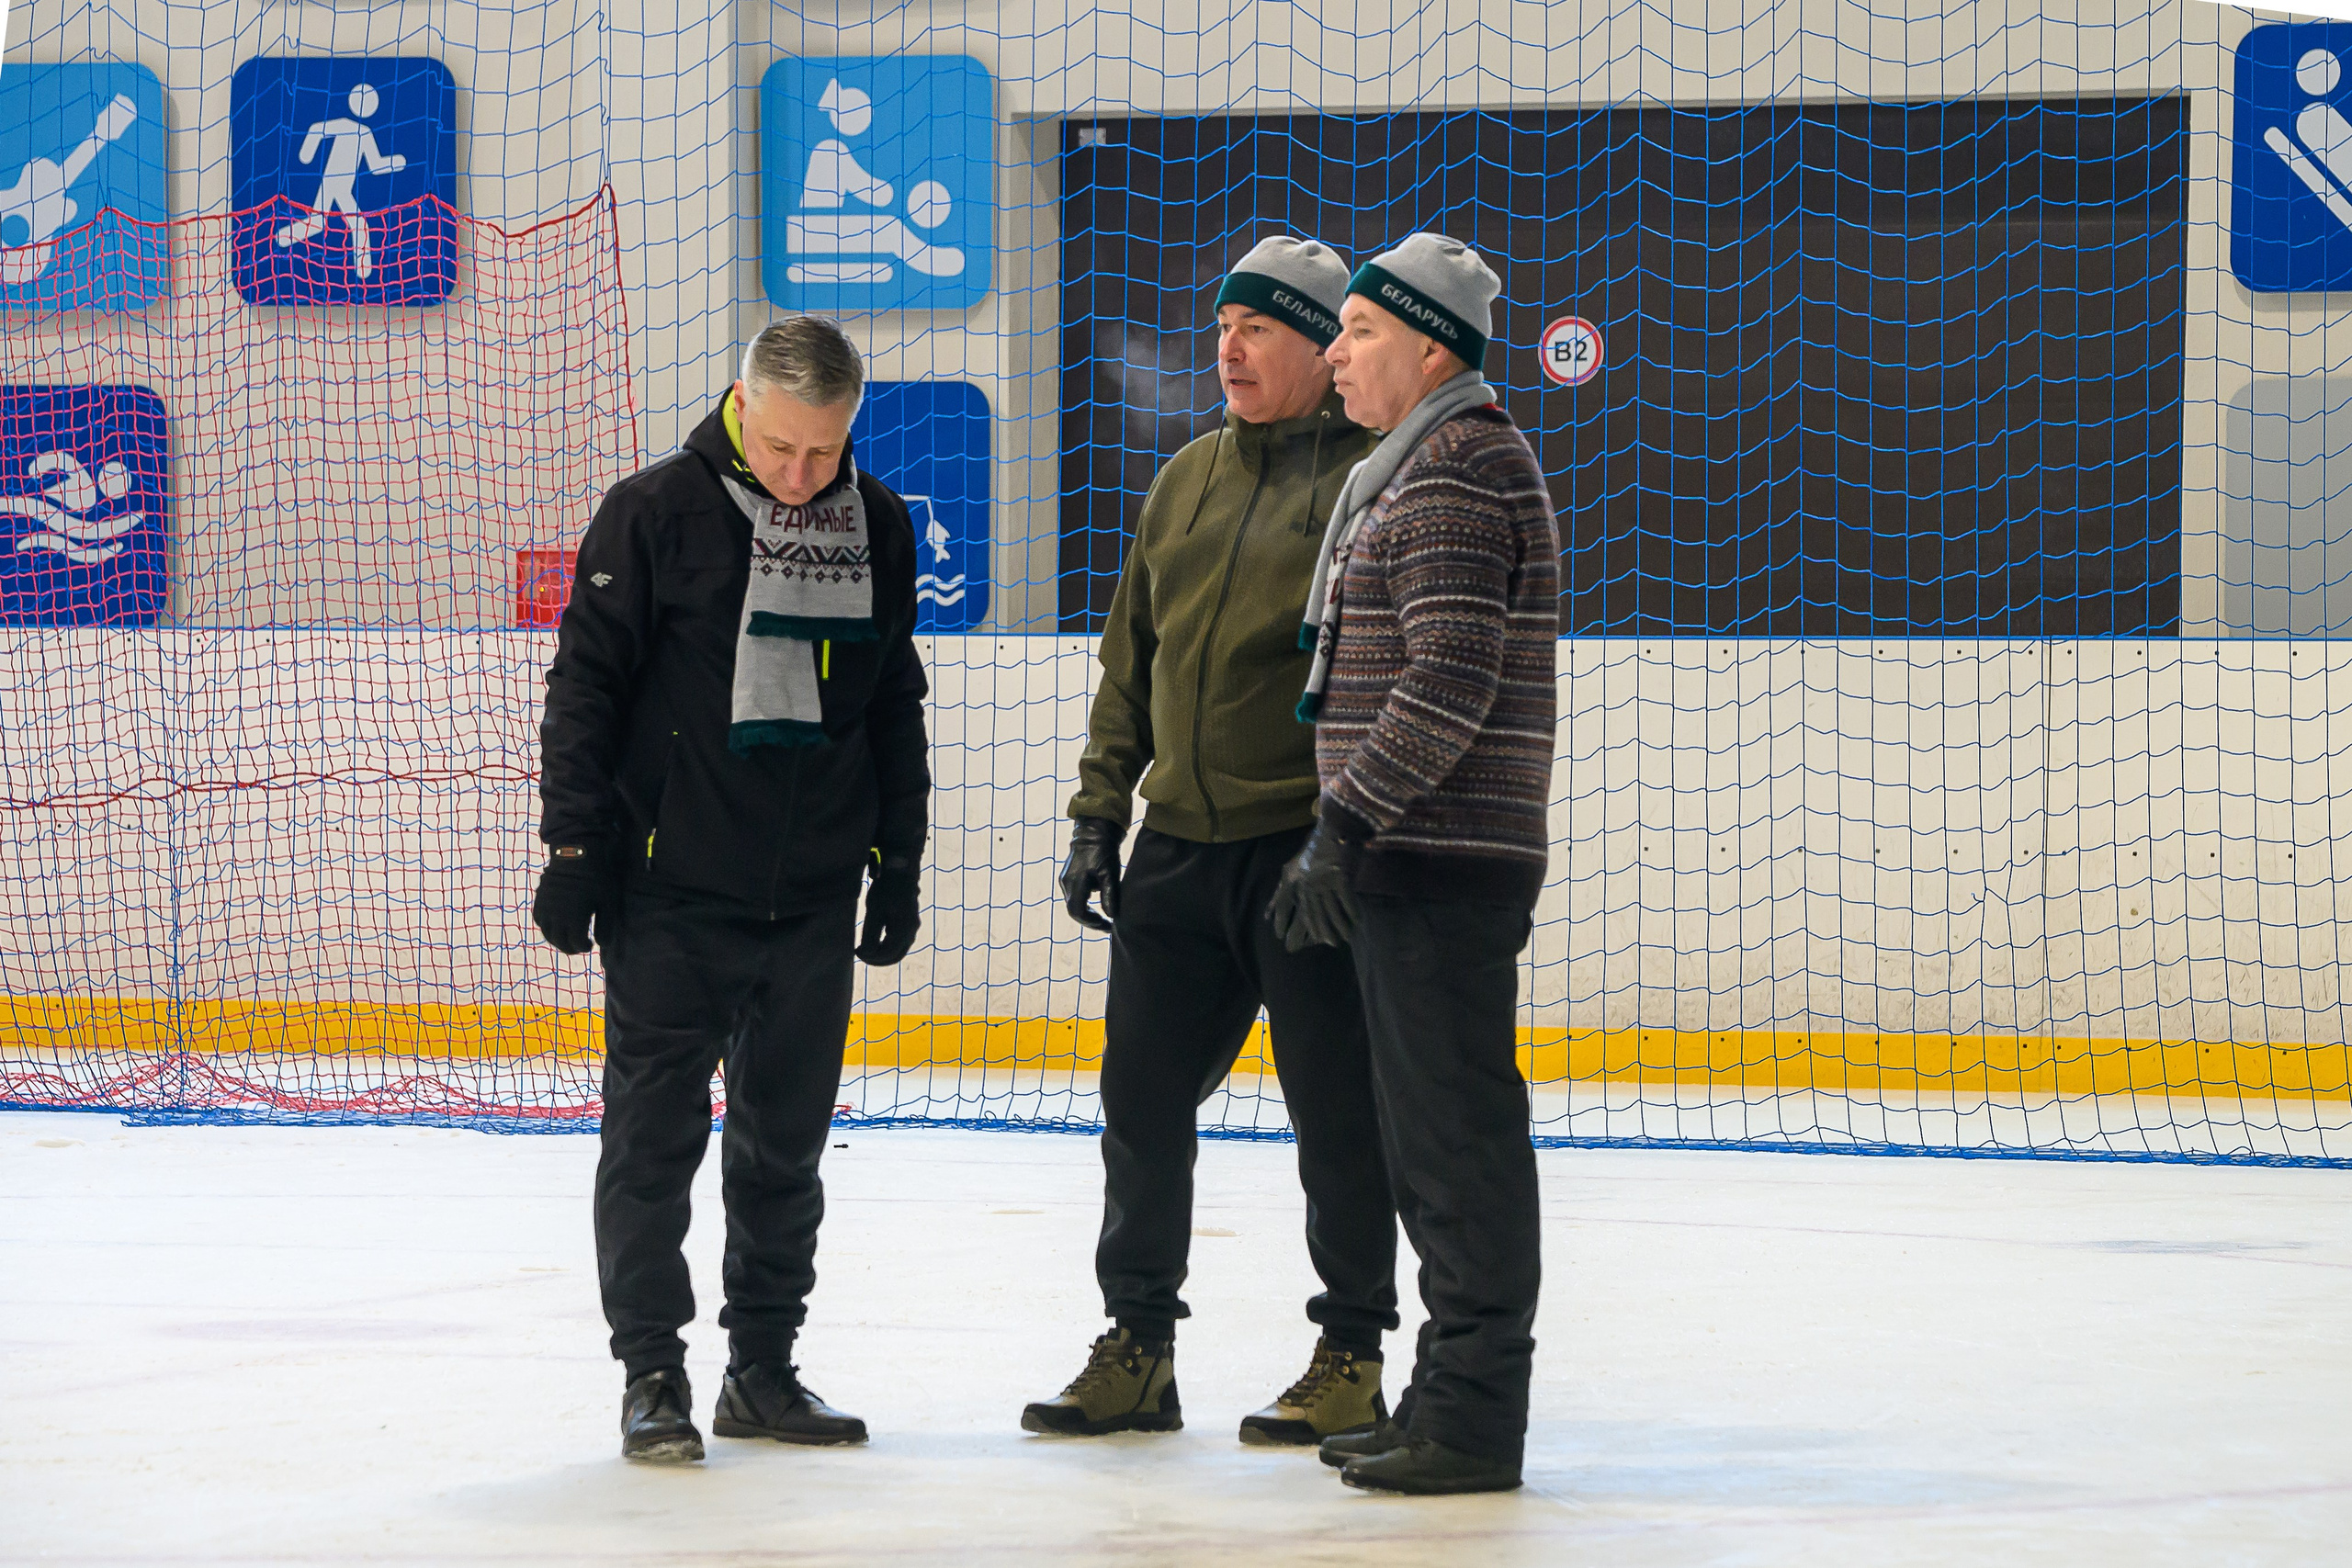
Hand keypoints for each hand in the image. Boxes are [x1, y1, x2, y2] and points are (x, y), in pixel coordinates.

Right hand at [532, 843, 621, 954]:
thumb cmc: (597, 878)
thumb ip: (605, 926)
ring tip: (568, 939)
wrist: (576, 854)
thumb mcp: (608, 902)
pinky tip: (556, 926)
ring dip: (557, 940)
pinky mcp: (540, 898)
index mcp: (574, 917)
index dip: (584, 947)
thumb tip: (602, 945)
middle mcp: (556, 915)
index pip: (575, 943)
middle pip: (560, 942)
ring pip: (547, 933)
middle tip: (580, 946)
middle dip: (571, 947)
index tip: (590, 945)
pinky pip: (539, 919)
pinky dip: (546, 927)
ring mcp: (546, 907)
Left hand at [856, 855, 921, 965]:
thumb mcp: (874, 911)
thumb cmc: (885, 890)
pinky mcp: (909, 923)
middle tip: (860, 955)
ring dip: (882, 954)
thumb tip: (865, 954)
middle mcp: (911, 930)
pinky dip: (887, 947)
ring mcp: (912, 927)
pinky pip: (899, 943)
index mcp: (904, 929)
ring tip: (866, 950)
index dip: (870, 957)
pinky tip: (874, 942)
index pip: (887, 954)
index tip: (856, 951)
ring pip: (898, 951)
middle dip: (877, 959)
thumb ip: (870, 935)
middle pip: (895, 956)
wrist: (900, 872)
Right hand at [1060, 817, 1124, 931]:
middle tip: (1106, 926)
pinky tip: (1098, 907)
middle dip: (1090, 920)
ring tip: (1104, 919)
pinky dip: (1085, 905)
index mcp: (1074, 882)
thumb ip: (1109, 896)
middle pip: (1074, 911)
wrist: (1095, 831)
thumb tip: (1111, 916)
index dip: (1091, 922)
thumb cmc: (1104, 850)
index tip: (1107, 925)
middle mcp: (1066, 882)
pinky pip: (1074, 896)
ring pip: (1073, 904)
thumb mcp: (1110, 874)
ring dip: (1087, 914)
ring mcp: (1065, 879)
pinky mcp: (1068, 876)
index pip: (1077, 912)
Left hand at [1267, 818, 1362, 951]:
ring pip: (1330, 911)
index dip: (1280, 920)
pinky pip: (1346, 902)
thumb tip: (1275, 904)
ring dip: (1337, 927)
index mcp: (1293, 876)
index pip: (1283, 903)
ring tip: (1342, 938)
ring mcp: (1323, 880)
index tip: (1278, 934)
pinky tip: (1356, 922)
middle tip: (1325, 943)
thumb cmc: (1319, 843)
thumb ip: (1289, 883)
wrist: (1338, 825)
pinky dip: (1351, 914)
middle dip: (1317, 930)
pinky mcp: (1340, 878)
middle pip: (1310, 913)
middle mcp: (1306, 881)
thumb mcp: (1298, 863)